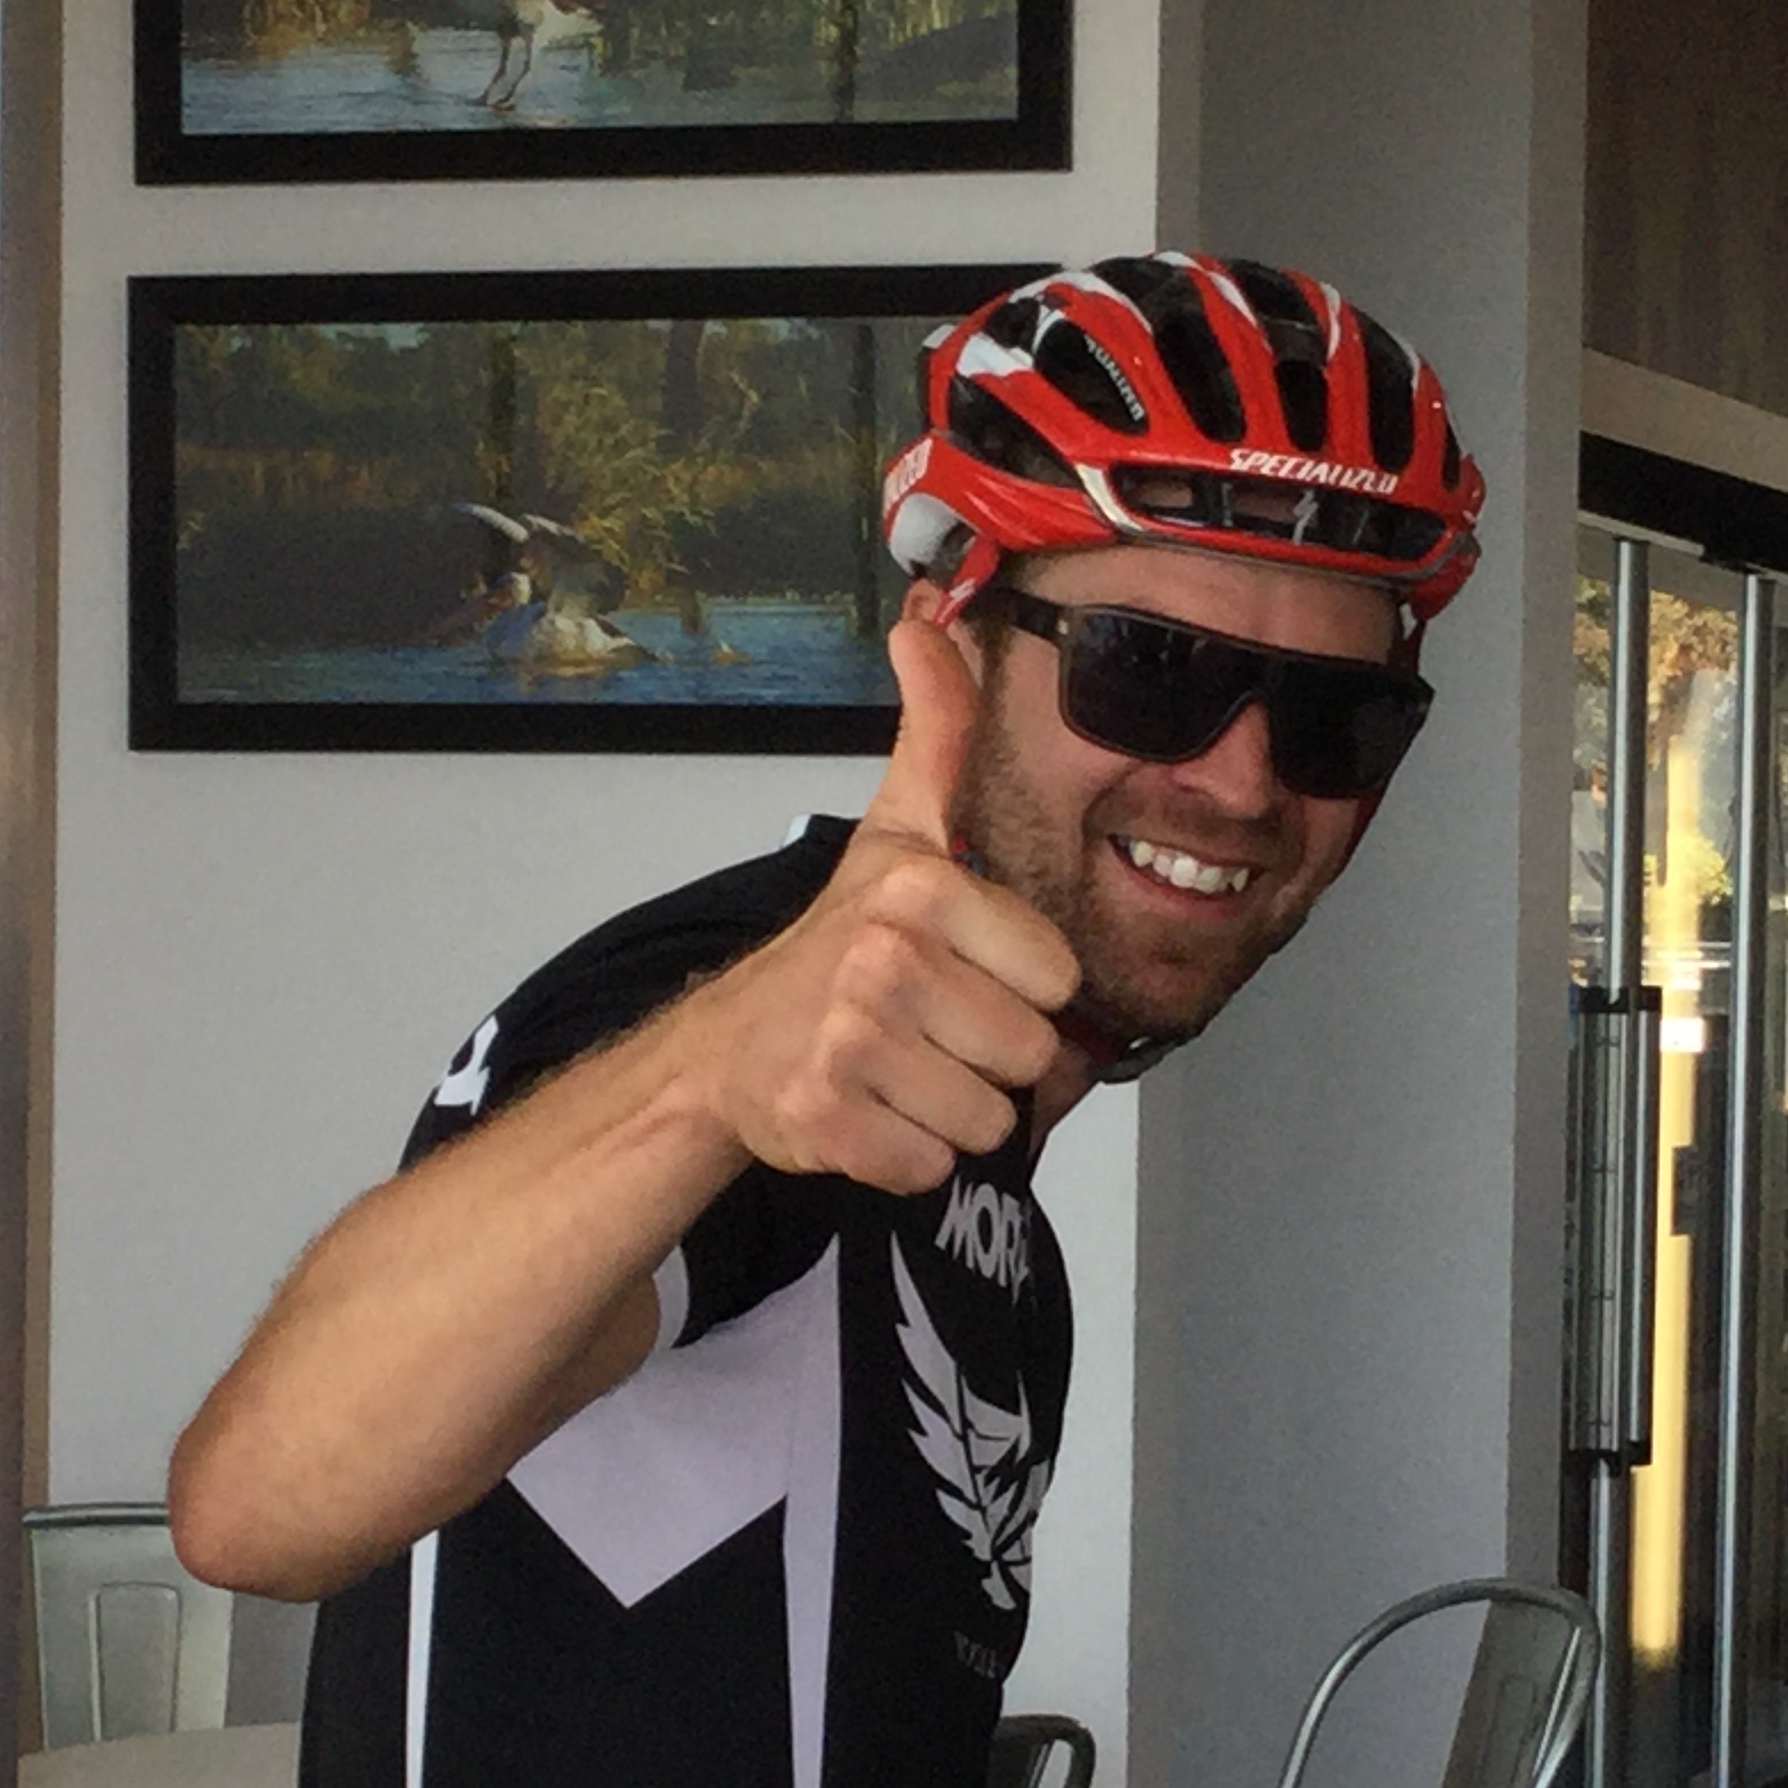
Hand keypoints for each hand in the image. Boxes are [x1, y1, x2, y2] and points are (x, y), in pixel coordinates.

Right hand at [688, 617, 1079, 1193]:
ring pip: (988, 1119)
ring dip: (952, 1112)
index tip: (964, 974)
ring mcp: (850, 1041)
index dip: (1019, 990)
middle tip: (928, 1030)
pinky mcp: (825, 1119)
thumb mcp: (899, 831)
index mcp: (925, 888)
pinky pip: (931, 1167)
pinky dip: (907, 1157)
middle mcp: (886, 958)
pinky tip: (870, 1114)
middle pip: (1031, 1055)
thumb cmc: (836, 940)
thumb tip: (935, 621)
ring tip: (901, 1070)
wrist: (728, 1047)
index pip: (1059, 981)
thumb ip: (940, 735)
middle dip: (988, 1058)